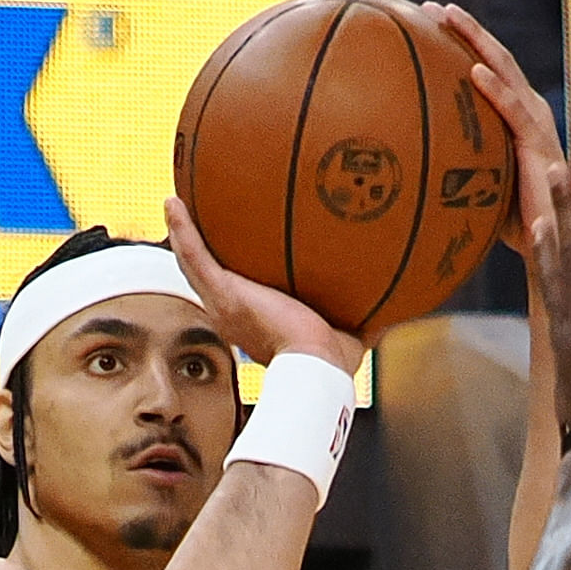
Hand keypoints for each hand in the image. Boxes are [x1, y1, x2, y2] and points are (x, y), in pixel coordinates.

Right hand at [159, 189, 364, 378]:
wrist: (317, 368)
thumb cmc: (332, 363)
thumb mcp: (352, 331)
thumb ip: (366, 313)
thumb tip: (397, 302)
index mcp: (257, 322)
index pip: (240, 295)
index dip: (233, 276)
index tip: (235, 257)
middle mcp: (234, 313)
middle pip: (209, 277)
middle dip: (201, 251)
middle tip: (194, 222)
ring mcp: (224, 304)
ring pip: (193, 264)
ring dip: (181, 233)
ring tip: (173, 203)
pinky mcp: (224, 294)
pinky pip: (195, 256)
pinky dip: (182, 228)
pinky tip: (172, 200)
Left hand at [425, 1, 569, 268]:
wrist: (552, 241)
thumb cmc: (517, 218)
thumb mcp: (484, 182)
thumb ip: (461, 165)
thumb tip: (413, 164)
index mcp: (515, 115)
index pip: (487, 69)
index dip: (461, 43)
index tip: (428, 23)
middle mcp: (527, 110)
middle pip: (493, 58)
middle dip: (464, 29)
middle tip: (432, 7)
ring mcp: (534, 124)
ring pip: (503, 70)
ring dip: (476, 41)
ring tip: (449, 17)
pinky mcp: (538, 145)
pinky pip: (513, 111)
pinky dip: (495, 89)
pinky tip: (474, 71)